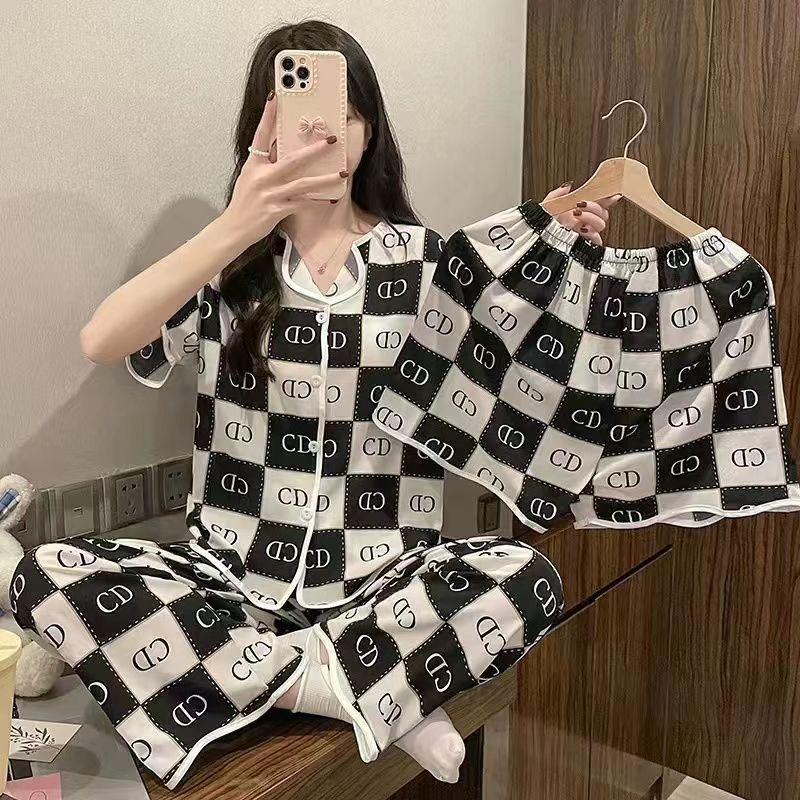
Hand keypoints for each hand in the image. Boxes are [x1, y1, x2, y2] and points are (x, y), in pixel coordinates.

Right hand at [221, 91, 347, 248]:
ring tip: (342, 173)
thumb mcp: (250, 177)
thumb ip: (266, 164)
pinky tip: (330, 198)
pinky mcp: (276, 210)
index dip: (269, 117)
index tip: (276, 98)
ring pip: (302, 183)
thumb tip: (282, 149)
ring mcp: (270, 194)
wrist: (234, 227)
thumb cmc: (244, 202)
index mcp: (254, 165)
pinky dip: (317, 201)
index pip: (261, 135)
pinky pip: (302, 203)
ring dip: (324, 178)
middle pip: (292, 159)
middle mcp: (262, 177)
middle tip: (331, 140)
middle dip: (314, 150)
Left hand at [542, 185, 622, 245]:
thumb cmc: (540, 224)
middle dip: (594, 206)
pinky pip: (597, 240)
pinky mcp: (584, 245)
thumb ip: (557, 194)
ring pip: (601, 224)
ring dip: (592, 217)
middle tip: (580, 204)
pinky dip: (593, 233)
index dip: (607, 197)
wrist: (535, 236)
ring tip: (577, 214)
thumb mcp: (546, 206)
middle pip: (603, 213)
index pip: (600, 203)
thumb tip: (568, 186)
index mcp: (579, 211)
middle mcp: (584, 222)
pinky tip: (582, 229)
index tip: (608, 192)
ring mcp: (585, 234)